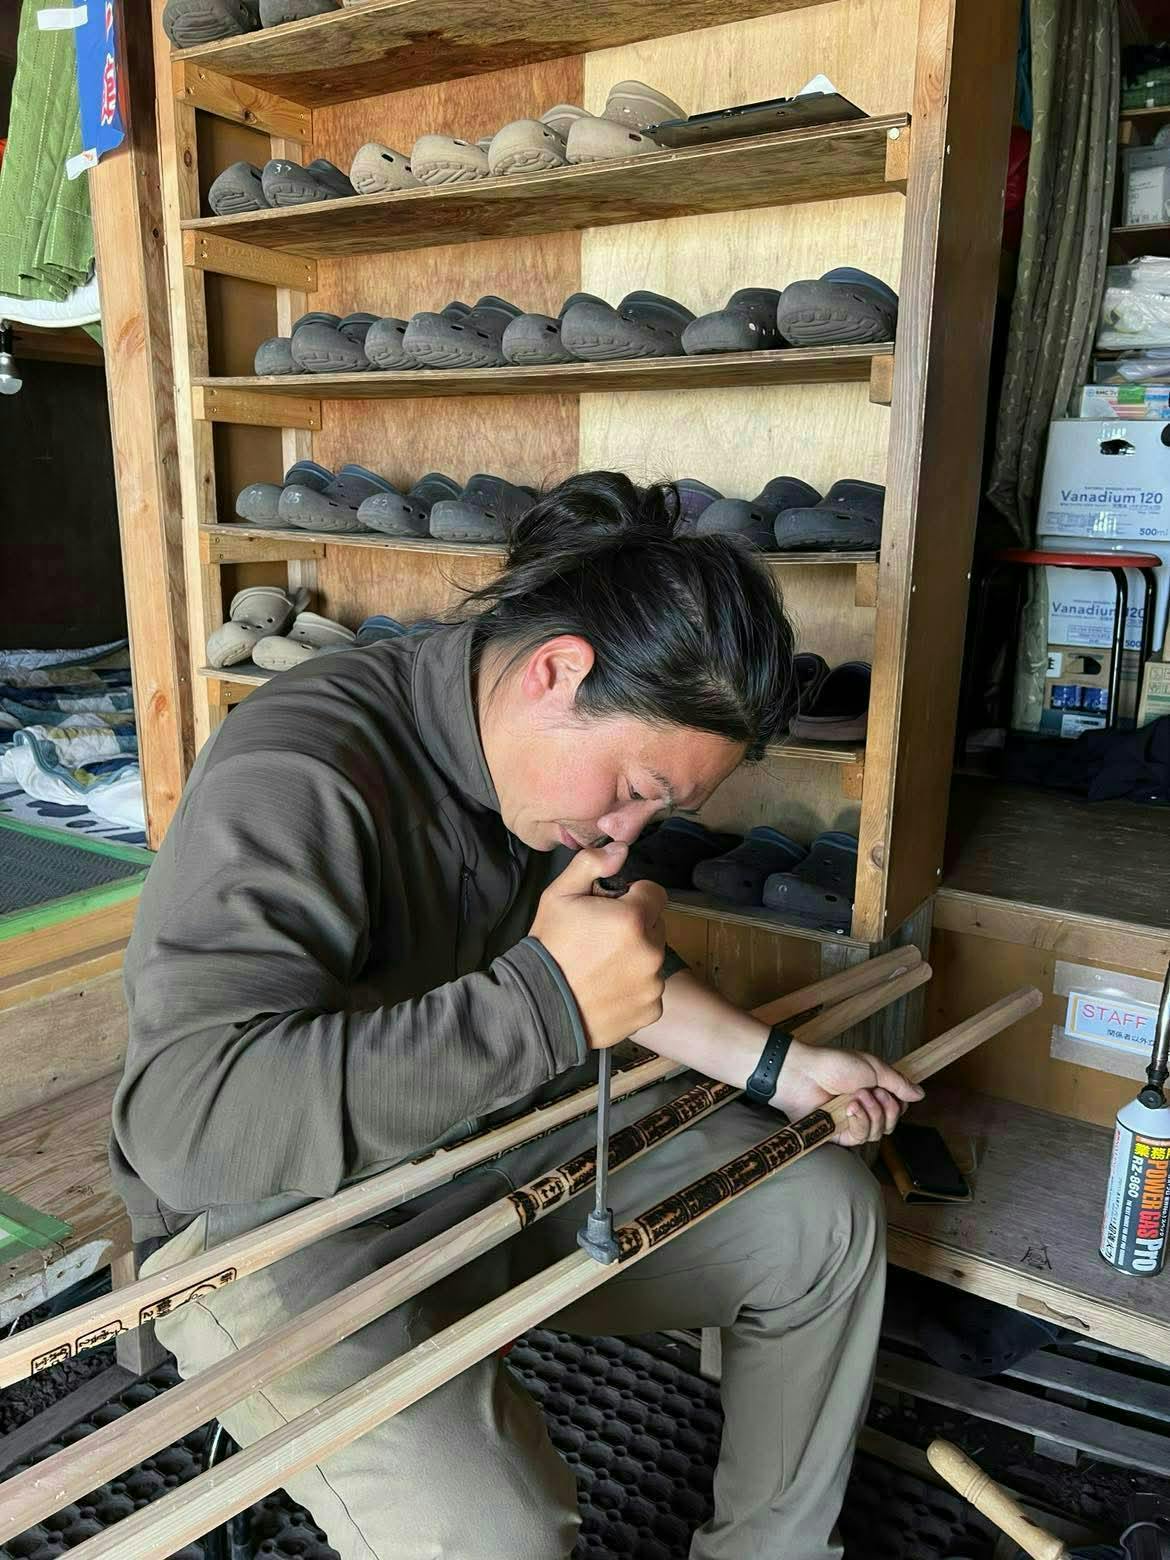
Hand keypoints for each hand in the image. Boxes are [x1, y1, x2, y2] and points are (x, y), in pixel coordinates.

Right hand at [529, 842, 666, 1049]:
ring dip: (635, 958)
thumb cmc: (549, 949)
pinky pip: (650, 990)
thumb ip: (591, 864)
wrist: (538, 1006)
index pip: (655, 893)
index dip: (633, 897)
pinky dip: (634, 989)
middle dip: (635, 928)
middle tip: (602, 940)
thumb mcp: (559, 896)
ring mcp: (652, 984)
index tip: (612, 909)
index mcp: (632, 919)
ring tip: (601, 967)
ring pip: (653, 959)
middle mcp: (650, 952)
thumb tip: (620, 849)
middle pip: (655, 927)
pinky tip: (607, 989)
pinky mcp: (650, 1010)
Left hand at [772, 1040, 923, 1146]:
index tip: (889, 1089)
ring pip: (879, 1132)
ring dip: (872, 1113)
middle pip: (892, 1123)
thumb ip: (898, 1083)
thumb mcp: (873, 1068)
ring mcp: (852, 1122)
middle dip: (887, 1107)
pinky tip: (851, 1109)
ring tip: (857, 1097)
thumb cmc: (834, 1065)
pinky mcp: (840, 1134)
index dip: (898, 1102)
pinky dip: (861, 1122)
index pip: (899, 1107)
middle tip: (872, 1092)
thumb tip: (920, 1094)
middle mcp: (865, 1108)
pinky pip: (862, 1138)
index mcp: (873, 1091)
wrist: (805, 1074)